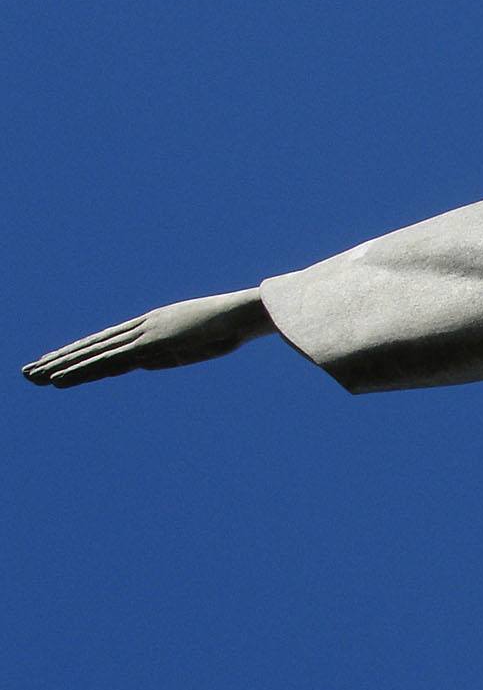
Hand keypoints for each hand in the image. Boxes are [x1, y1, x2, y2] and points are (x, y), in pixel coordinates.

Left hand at [23, 288, 273, 387]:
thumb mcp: (195, 343)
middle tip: (29, 371)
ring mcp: (144, 335)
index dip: (81, 351)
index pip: (108, 341)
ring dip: (59, 366)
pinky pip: (107, 361)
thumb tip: (145, 363)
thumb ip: (167, 353)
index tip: (57, 360)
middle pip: (92, 346)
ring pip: (92, 354)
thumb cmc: (233, 325)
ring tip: (30, 376)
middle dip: (59, 359)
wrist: (247, 311)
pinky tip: (57, 379)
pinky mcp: (149, 346)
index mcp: (153, 327)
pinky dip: (80, 370)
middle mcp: (141, 328)